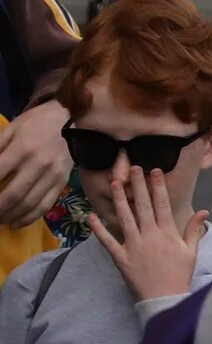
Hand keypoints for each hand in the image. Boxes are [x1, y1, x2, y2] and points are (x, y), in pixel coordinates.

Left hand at [0, 99, 69, 227]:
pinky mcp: (62, 183)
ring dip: (9, 216)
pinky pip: (45, 205)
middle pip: (12, 194)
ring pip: (28, 204)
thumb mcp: (11, 129)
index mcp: (23, 148)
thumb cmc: (36, 123)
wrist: (71, 120)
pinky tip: (15, 223)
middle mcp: (39, 164)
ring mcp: (52, 175)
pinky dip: (28, 218)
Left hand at [87, 165, 209, 302]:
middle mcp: (149, 235)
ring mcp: (133, 245)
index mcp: (168, 233)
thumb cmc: (179, 275)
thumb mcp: (191, 252)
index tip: (154, 170)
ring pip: (124, 217)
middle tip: (133, 168)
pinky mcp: (120, 256)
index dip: (157, 186)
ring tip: (114, 183)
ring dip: (118, 200)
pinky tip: (91, 216)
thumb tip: (203, 211)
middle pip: (142, 205)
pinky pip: (107, 240)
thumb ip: (194, 230)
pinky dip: (98, 228)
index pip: (162, 204)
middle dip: (137, 185)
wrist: (164, 298)